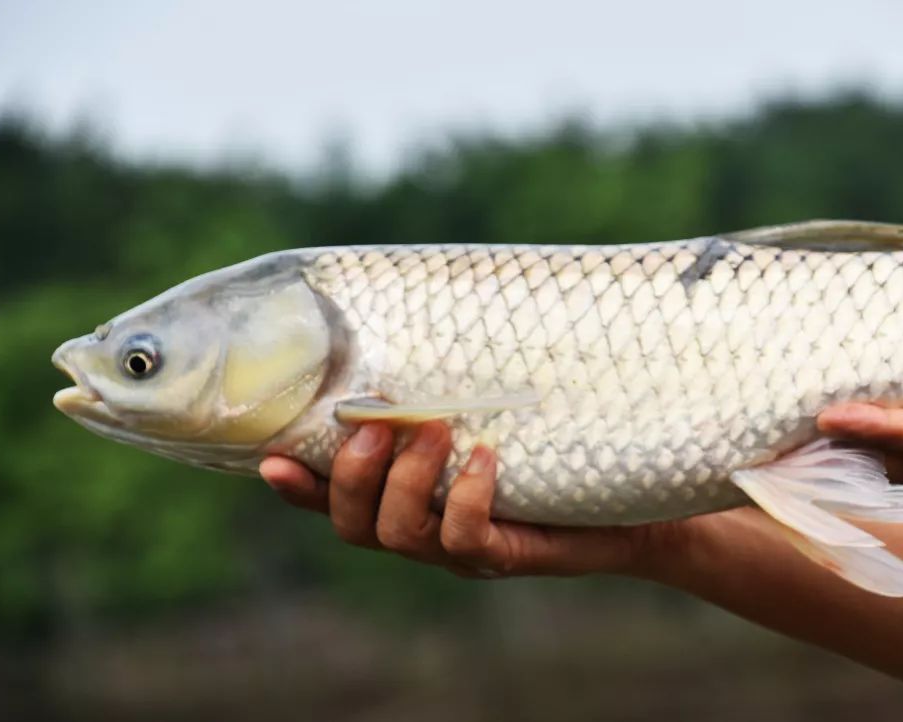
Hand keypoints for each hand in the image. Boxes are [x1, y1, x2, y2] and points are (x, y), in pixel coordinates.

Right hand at [259, 421, 682, 578]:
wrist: (631, 497)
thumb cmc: (555, 443)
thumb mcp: (494, 408)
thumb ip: (448, 384)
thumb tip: (418, 309)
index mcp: (406, 494)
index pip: (335, 498)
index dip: (299, 487)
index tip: (271, 459)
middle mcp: (423, 527)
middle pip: (354, 525)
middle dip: (352, 476)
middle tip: (374, 425)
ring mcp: (461, 549)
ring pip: (399, 535)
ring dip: (406, 480)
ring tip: (436, 429)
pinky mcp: (505, 557)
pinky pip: (465, 542)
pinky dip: (464, 500)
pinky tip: (485, 460)